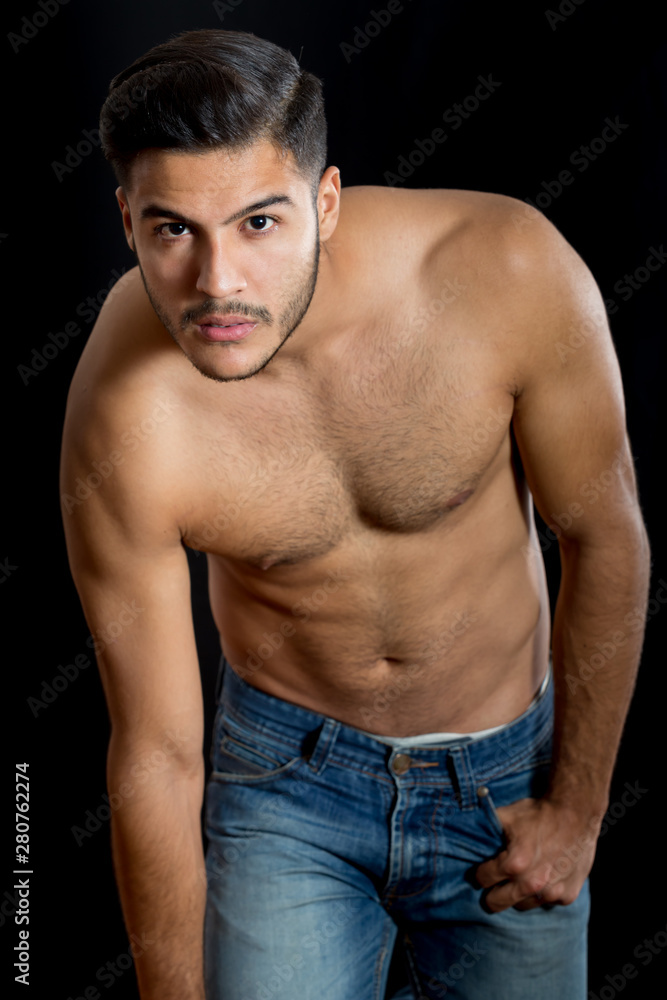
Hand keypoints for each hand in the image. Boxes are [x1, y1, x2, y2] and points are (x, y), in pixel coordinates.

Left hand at [475, 796, 598, 911]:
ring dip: (519, 894)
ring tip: (521, 877)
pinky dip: (543, 893)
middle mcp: (532, 883)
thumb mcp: (506, 816)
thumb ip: (485, 829)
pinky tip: (544, 876)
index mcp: (514, 864)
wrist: (576, 813)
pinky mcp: (567, 896)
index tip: (482, 870)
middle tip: (495, 883)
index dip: (480, 873)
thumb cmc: (539, 813)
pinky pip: (547, 902)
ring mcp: (551, 893)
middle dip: (492, 892)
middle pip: (497, 902)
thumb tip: (464, 833)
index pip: (482, 879)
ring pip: (522, 905)